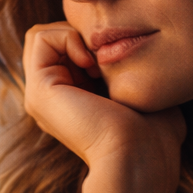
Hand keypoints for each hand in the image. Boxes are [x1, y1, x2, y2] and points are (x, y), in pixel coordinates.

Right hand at [22, 22, 183, 192]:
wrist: (139, 158)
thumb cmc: (153, 136)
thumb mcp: (143, 95)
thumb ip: (131, 74)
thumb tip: (137, 56)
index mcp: (72, 101)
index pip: (68, 47)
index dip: (93, 41)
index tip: (119, 63)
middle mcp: (52, 99)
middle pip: (52, 40)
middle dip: (80, 34)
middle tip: (105, 60)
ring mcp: (41, 95)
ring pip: (41, 36)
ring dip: (72, 34)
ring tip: (97, 62)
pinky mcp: (39, 90)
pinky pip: (39, 37)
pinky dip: (66, 37)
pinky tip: (90, 63)